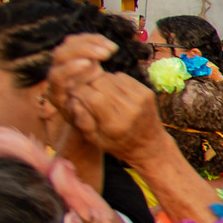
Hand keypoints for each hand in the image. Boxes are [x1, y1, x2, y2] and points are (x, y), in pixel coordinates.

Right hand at [44, 35, 166, 162]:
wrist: (150, 146)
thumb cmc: (117, 144)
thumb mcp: (95, 140)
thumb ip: (82, 121)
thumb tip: (73, 101)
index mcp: (115, 123)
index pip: (91, 97)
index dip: (78, 92)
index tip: (73, 95)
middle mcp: (130, 109)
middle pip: (99, 83)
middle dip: (87, 86)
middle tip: (84, 93)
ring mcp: (141, 99)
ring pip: (110, 77)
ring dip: (99, 82)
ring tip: (97, 93)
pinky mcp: (147, 92)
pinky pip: (122, 77)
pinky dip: (113, 81)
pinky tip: (111, 92)